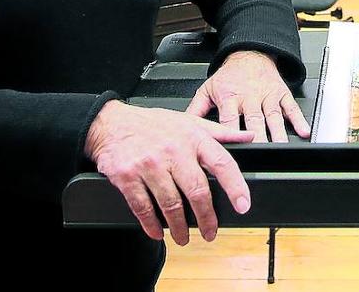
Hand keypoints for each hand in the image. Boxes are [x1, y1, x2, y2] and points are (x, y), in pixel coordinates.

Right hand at [84, 101, 252, 243]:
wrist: (111, 123)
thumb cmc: (153, 124)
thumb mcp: (189, 121)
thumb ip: (219, 132)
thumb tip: (248, 137)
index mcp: (192, 138)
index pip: (221, 163)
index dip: (236, 186)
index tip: (243, 205)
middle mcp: (173, 151)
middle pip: (197, 191)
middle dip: (206, 218)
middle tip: (210, 232)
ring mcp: (149, 165)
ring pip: (171, 205)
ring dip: (179, 227)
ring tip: (184, 237)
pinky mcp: (127, 177)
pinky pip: (143, 207)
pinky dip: (152, 224)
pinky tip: (158, 231)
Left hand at [186, 50, 310, 142]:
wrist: (250, 53)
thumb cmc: (229, 76)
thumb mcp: (208, 89)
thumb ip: (196, 110)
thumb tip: (182, 127)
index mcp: (229, 97)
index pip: (229, 119)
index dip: (231, 134)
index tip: (233, 150)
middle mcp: (249, 97)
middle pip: (254, 120)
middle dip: (258, 138)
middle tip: (261, 153)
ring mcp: (267, 95)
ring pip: (273, 116)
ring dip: (278, 132)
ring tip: (282, 146)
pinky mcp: (281, 93)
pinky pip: (291, 107)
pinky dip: (298, 119)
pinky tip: (303, 131)